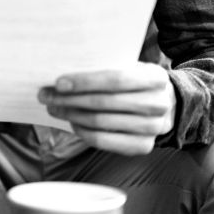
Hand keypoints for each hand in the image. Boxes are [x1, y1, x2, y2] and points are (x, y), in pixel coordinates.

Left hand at [38, 62, 175, 154]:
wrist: (167, 105)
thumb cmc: (137, 82)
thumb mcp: (130, 66)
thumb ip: (106, 66)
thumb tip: (63, 71)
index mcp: (156, 78)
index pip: (116, 79)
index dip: (85, 81)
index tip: (59, 82)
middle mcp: (158, 104)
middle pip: (104, 103)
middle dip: (70, 99)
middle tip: (46, 95)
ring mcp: (153, 128)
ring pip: (101, 122)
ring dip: (71, 114)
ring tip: (53, 107)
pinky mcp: (143, 146)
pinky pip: (103, 141)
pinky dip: (83, 131)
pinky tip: (71, 122)